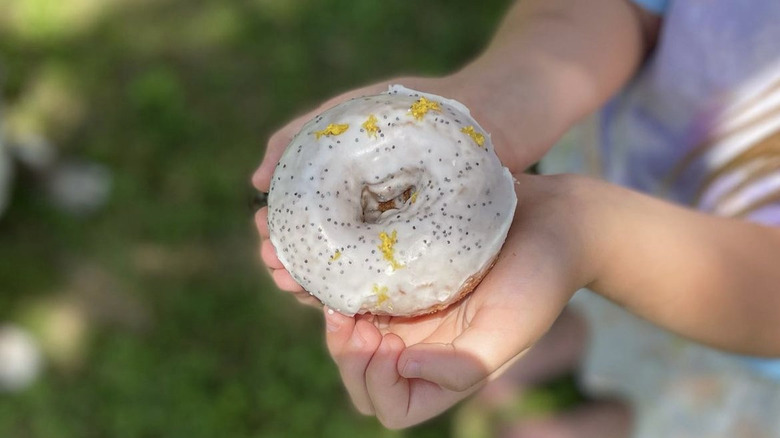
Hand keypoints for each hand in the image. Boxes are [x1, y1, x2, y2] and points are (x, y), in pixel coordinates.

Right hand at [252, 74, 520, 305]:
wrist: (486, 113)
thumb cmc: (412, 111)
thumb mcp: (346, 114)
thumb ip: (298, 137)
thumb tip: (255, 181)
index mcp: (345, 199)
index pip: (301, 228)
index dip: (279, 238)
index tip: (264, 239)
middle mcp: (368, 225)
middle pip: (322, 256)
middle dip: (294, 267)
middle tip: (278, 269)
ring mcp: (397, 243)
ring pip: (352, 274)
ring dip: (321, 285)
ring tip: (300, 286)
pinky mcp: (428, 256)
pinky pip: (391, 282)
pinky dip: (365, 290)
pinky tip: (346, 295)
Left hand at [322, 174, 596, 427]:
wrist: (552, 221)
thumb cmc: (539, 279)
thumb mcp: (510, 330)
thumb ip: (462, 366)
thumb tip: (405, 369)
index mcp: (446, 370)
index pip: (393, 406)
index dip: (378, 384)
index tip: (389, 340)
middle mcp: (422, 346)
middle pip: (362, 374)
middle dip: (346, 353)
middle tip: (349, 316)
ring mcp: (408, 310)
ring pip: (351, 333)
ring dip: (330, 320)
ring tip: (323, 292)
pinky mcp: (401, 273)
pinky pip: (355, 289)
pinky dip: (330, 286)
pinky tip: (319, 269)